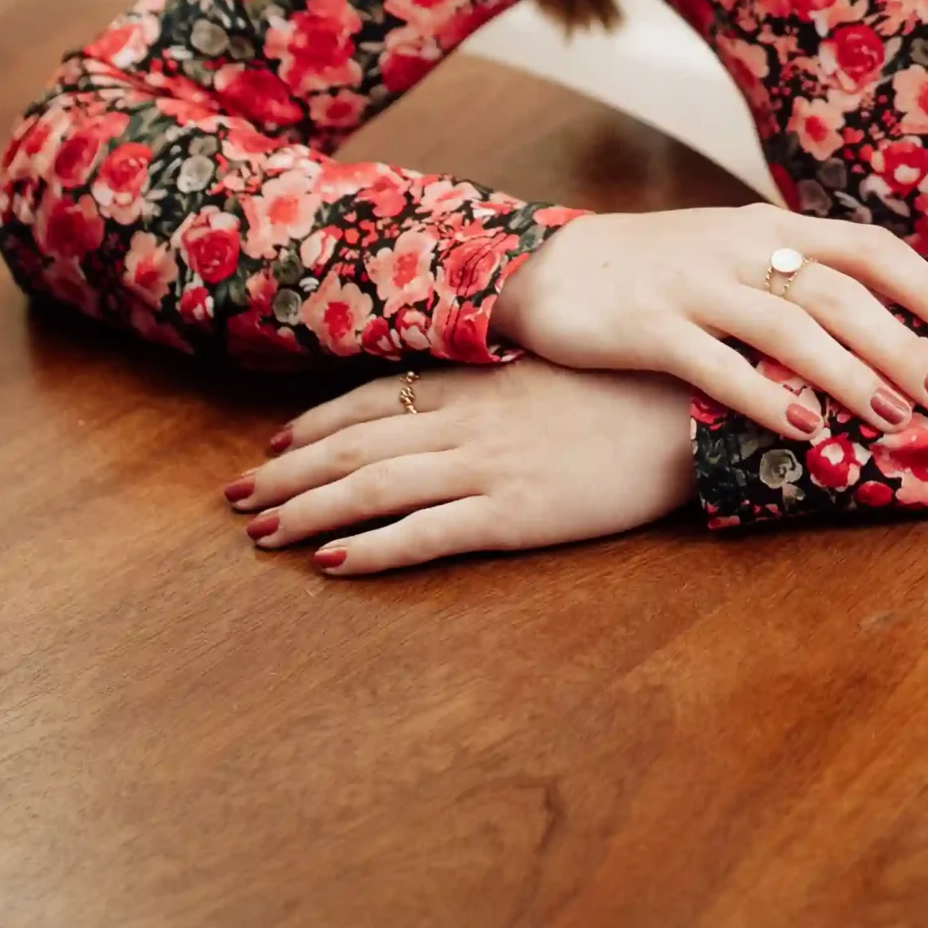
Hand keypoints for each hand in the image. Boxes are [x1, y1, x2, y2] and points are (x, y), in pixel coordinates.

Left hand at [222, 360, 697, 575]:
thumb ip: (510, 371)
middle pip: (355, 446)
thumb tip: (478, 372)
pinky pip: (429, 534)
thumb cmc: (636, 381)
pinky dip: (375, 549)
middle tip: (235, 499)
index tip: (273, 445)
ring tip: (260, 534)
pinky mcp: (516, 514)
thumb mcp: (563, 364)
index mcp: (479, 383)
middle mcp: (469, 422)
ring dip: (309, 511)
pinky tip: (333, 564)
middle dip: (289, 473)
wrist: (693, 405)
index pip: (374, 400)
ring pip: (374, 489)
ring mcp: (489, 467)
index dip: (317, 425)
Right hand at [494, 201, 927, 444]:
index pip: (868, 248)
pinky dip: (765, 397)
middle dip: (904, 344)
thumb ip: (796, 273)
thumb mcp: (733, 252)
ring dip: (849, 374)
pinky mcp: (650, 326)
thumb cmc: (657, 270)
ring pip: (790, 327)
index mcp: (770, 227)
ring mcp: (695, 285)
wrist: (548, 267)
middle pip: (842, 293)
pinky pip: (718, 364)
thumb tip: (881, 318)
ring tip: (894, 416)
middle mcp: (741, 248)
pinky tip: (803, 430)